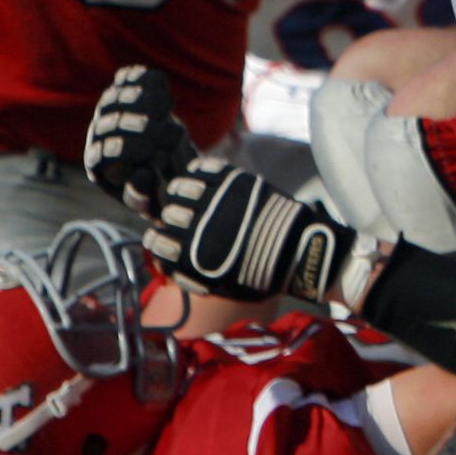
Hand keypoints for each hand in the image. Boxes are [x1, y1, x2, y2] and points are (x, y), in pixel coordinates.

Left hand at [84, 63, 200, 213]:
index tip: (155, 154)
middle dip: (138, 125)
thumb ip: (143, 194)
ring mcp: (108, 110)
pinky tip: (161, 83)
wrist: (162, 159)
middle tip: (169, 131)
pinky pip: (128, 78)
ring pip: (115, 98)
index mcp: (97, 163)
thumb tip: (142, 173)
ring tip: (169, 106)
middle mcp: (98, 134)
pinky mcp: (124, 91)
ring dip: (142, 99)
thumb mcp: (148, 201)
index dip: (127, 150)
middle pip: (109, 123)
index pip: (103, 152)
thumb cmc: (154, 187)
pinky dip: (142, 77)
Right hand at [146, 157, 351, 301]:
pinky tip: (198, 175)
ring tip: (185, 193)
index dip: (159, 240)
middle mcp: (201, 226)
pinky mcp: (235, 182)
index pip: (157, 241)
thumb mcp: (220, 286)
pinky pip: (204, 168)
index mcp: (195, 255)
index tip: (164, 239)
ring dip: (179, 191)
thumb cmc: (260, 273)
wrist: (298, 251)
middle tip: (178, 215)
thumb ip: (191, 276)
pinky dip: (197, 171)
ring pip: (180, 188)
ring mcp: (218, 201)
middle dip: (171, 217)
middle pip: (168, 214)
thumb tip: (168, 265)